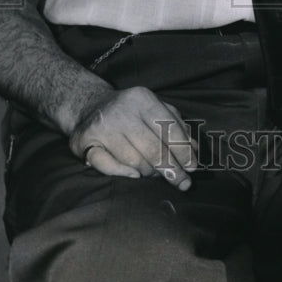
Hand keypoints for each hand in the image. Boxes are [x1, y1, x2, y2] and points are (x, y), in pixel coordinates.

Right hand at [68, 86, 198, 189]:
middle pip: (153, 148)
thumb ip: (177, 126)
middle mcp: (122, 111)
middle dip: (171, 169)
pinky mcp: (86, 142)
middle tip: (183, 182)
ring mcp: (102, 126)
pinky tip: (134, 176)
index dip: (183, 151)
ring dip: (149, 173)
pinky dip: (122, 173)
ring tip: (155, 174)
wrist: (89, 105)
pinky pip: (106, 165)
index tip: (193, 167)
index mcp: (142, 99)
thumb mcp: (155, 108)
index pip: (168, 128)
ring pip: (134, 160)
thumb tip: (195, 149)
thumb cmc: (131, 111)